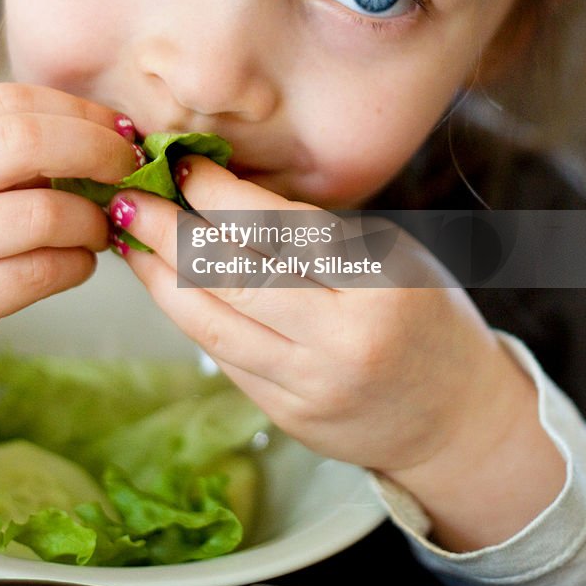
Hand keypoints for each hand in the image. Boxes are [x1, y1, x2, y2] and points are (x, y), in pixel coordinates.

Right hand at [0, 83, 139, 392]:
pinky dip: (76, 265)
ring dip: (90, 219)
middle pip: (24, 141)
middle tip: (127, 169)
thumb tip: (99, 139)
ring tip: (100, 229)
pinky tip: (77, 264)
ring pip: (40, 213)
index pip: (7, 102)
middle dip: (95, 149)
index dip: (77, 111)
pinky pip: (36, 273)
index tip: (118, 130)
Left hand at [113, 155, 564, 548]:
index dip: (219, 195)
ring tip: (129, 239)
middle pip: (230, 278)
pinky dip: (188, 314)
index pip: (277, 231)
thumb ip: (311, 233)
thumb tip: (224, 193)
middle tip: (129, 196)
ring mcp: (308, 387)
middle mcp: (338, 341)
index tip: (183, 165)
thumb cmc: (427, 317)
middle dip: (168, 232)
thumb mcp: (388, 255)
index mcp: (375, 285)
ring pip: (211, 323)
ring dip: (159, 277)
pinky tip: (163, 285)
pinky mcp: (286, 416)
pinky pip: (223, 356)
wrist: (457, 419)